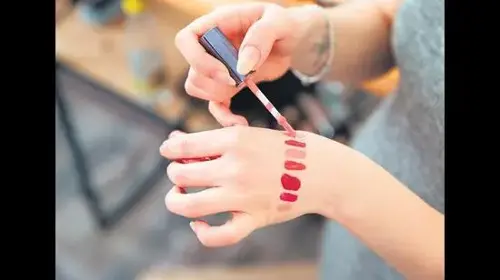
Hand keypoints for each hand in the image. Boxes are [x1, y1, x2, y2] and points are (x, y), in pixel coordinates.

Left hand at [159, 127, 348, 246]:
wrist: (322, 170)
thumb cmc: (285, 147)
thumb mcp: (252, 130)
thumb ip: (217, 129)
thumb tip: (178, 139)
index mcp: (234, 139)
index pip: (183, 145)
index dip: (169, 149)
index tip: (169, 151)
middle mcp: (235, 167)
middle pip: (180, 174)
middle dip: (174, 172)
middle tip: (181, 172)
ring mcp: (244, 196)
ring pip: (189, 205)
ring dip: (175, 200)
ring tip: (179, 195)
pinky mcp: (254, 218)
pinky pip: (220, 235)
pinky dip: (203, 232)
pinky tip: (198, 223)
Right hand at [175, 3, 310, 125]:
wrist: (293, 40)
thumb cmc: (284, 24)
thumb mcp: (278, 21)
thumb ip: (261, 37)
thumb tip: (242, 66)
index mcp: (216, 24)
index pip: (186, 40)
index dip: (199, 60)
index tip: (227, 73)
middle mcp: (210, 46)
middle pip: (194, 72)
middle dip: (218, 83)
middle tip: (245, 79)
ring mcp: (216, 67)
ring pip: (199, 89)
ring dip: (220, 96)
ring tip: (248, 85)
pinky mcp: (227, 86)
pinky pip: (214, 105)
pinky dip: (224, 116)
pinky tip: (240, 122)